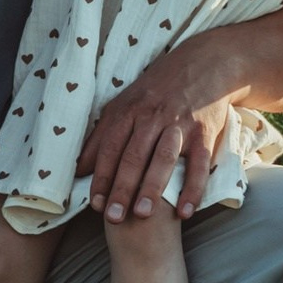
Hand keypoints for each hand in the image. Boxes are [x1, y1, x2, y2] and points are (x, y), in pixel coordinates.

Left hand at [76, 39, 236, 222]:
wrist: (203, 65)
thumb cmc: (156, 91)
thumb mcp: (125, 105)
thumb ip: (102, 136)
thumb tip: (78, 169)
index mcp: (128, 111)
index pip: (110, 147)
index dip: (101, 176)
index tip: (94, 203)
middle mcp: (151, 117)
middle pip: (133, 156)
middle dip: (121, 188)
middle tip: (113, 218)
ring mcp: (179, 125)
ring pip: (163, 159)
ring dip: (151, 188)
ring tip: (141, 216)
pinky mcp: (204, 132)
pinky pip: (199, 164)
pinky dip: (193, 189)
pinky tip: (185, 212)